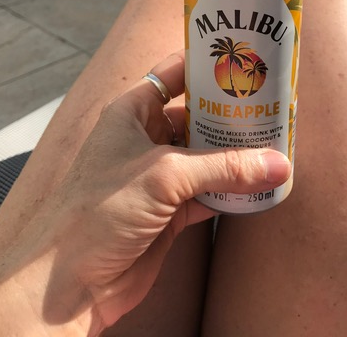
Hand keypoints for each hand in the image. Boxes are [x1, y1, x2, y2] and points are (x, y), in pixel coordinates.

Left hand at [0, 51, 290, 335]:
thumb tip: (277, 164)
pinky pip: (209, 193)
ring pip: (206, 157)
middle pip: (197, 118)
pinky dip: (232, 192)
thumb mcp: (164, 175)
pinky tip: (259, 187)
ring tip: (275, 144)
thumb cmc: (98, 210)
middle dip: (230, 116)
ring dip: (236, 156)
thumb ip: (222, 168)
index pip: (174, 74)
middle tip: (271, 107)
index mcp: (132, 112)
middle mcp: (146, 139)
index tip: (243, 62)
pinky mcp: (169, 211)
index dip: (206, 66)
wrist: (68, 284)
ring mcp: (158, 176)